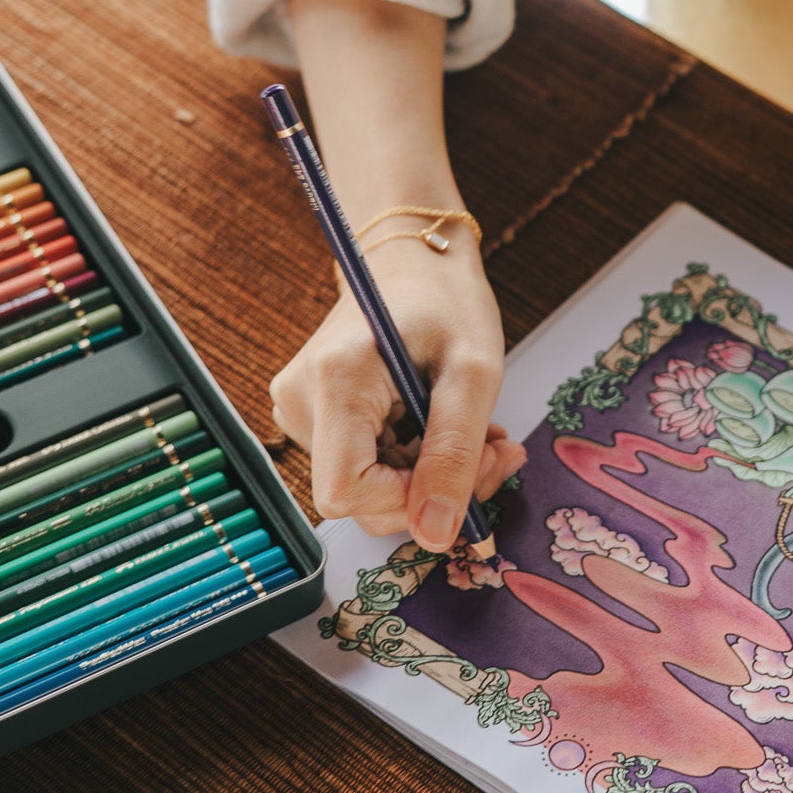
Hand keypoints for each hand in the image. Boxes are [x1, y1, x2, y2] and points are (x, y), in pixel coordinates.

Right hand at [270, 233, 525, 546]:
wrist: (414, 258)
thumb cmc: (446, 301)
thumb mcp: (473, 374)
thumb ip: (455, 455)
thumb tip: (435, 535)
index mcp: (335, 380)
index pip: (347, 493)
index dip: (408, 502)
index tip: (466, 474)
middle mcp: (300, 398)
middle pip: (359, 497)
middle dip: (433, 489)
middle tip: (493, 449)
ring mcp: (299, 407)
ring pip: (366, 487)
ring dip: (430, 473)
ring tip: (475, 430)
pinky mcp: (311, 414)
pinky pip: (363, 466)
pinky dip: (412, 460)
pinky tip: (441, 424)